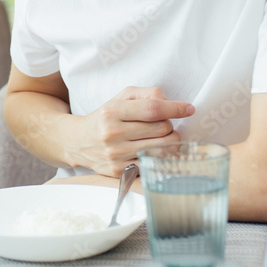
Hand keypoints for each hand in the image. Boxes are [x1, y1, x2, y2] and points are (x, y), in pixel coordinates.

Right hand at [68, 86, 192, 175]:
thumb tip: (171, 102)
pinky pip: (152, 164)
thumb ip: (146, 94)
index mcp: (112, 111)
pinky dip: (160, 156)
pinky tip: (155, 150)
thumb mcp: (120, 98)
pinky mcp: (119, 171)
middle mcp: (112, 134)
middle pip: (162, 129)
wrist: (77, 142)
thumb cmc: (105, 117)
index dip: (175, 108)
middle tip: (162, 124)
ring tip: (159, 137)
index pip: (153, 109)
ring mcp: (116, 155)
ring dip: (168, 141)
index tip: (188, 108)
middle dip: (169, 125)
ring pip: (161, 148)